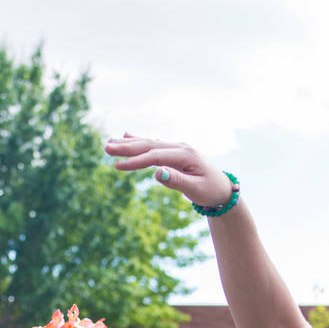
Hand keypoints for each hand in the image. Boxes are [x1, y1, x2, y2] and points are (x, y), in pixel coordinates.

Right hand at [105, 135, 233, 208]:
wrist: (223, 188)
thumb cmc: (210, 191)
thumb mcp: (195, 189)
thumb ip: (177, 181)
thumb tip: (157, 172)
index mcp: (185, 155)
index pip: (155, 156)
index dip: (135, 161)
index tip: (117, 167)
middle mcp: (180, 147)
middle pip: (149, 145)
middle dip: (126, 147)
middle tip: (105, 147)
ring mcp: (177, 148)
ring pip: (149, 143)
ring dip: (128, 143)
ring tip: (109, 143)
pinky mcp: (174, 152)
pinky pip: (153, 145)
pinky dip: (138, 141)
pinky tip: (126, 136)